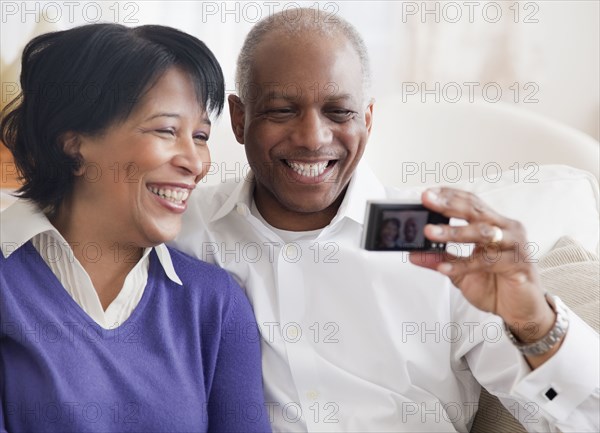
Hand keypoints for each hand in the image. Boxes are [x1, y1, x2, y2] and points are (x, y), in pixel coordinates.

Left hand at [409, 187, 555, 345]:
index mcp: (494, 224)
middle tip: (428, 200)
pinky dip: (464, 265)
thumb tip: (414, 253)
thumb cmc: (496, 286)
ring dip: (454, 231)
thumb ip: (440, 260)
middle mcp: (506, 229)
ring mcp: (515, 245)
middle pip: (476, 211)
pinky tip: (445, 268)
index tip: (427, 193)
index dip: (449, 195)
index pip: (471, 203)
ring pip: (483, 232)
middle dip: (449, 205)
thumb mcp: (460, 272)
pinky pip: (487, 261)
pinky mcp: (519, 265)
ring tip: (430, 232)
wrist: (521, 310)